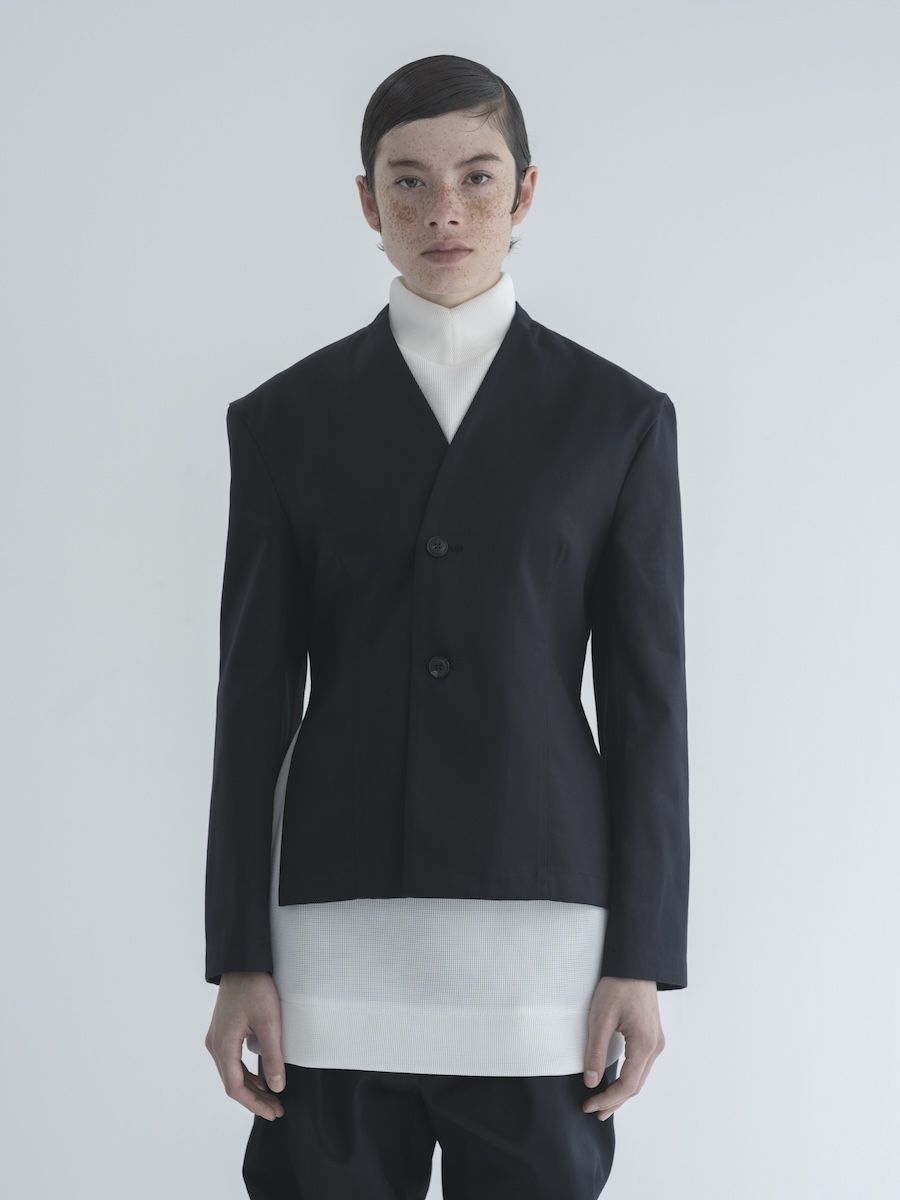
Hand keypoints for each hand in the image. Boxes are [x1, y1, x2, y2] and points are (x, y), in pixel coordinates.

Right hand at [205, 971, 285, 1120]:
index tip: (274, 1112)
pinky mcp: (222, 1031)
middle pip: (232, 1082)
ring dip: (251, 1087)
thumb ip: (272, 1056)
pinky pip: (232, 1060)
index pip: (235, 1087)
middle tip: (277, 1109)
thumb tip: (277, 1086)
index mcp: (223, 1045)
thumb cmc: (255, 988)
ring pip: (231, 1072)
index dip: (254, 1104)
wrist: (242, 961)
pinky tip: (262, 1077)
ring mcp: (217, 1038)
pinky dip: (246, 1073)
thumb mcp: (269, 1022)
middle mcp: (215, 1045)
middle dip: (255, 1099)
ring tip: (273, 1097)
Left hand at [581, 976, 664, 1119]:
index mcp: (644, 1045)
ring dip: (622, 1092)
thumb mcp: (600, 1018)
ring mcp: (656, 1041)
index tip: (589, 1106)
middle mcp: (655, 1047)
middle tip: (594, 1112)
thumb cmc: (618, 985)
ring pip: (640, 1077)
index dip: (608, 1100)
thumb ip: (596, 1052)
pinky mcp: (652, 1035)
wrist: (636, 963)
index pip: (627, 1086)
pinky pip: (642, 1065)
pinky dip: (629, 1078)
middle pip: (636, 1085)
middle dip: (615, 1101)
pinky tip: (616, 1081)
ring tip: (603, 1103)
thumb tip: (591, 1082)